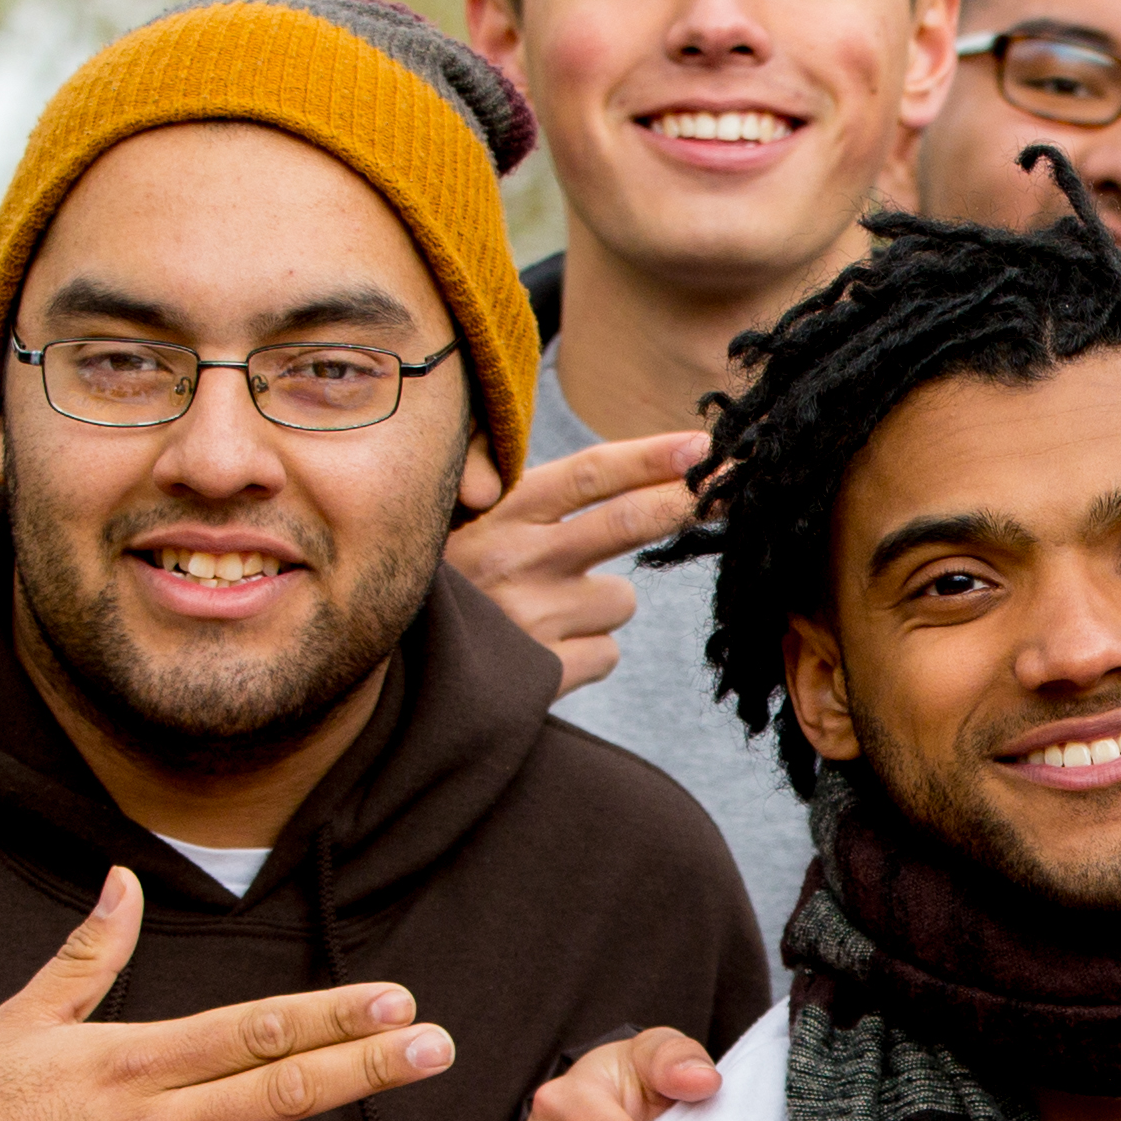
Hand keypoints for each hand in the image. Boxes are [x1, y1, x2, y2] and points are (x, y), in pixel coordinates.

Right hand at [441, 428, 707, 696]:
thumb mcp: (467, 524)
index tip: (702, 446)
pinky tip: (540, 654)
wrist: (390, 674)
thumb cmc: (447, 585)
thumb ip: (528, 499)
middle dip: (686, 504)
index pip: (587, 474)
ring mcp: (530, 617)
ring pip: (622, 601)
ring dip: (600, 608)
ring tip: (545, 615)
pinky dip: (585, 655)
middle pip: (626, 522)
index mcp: (500, 513)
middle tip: (730, 492)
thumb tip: (626, 473)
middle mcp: (516, 558)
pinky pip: (606, 654)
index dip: (649, 457)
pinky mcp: (541, 673)